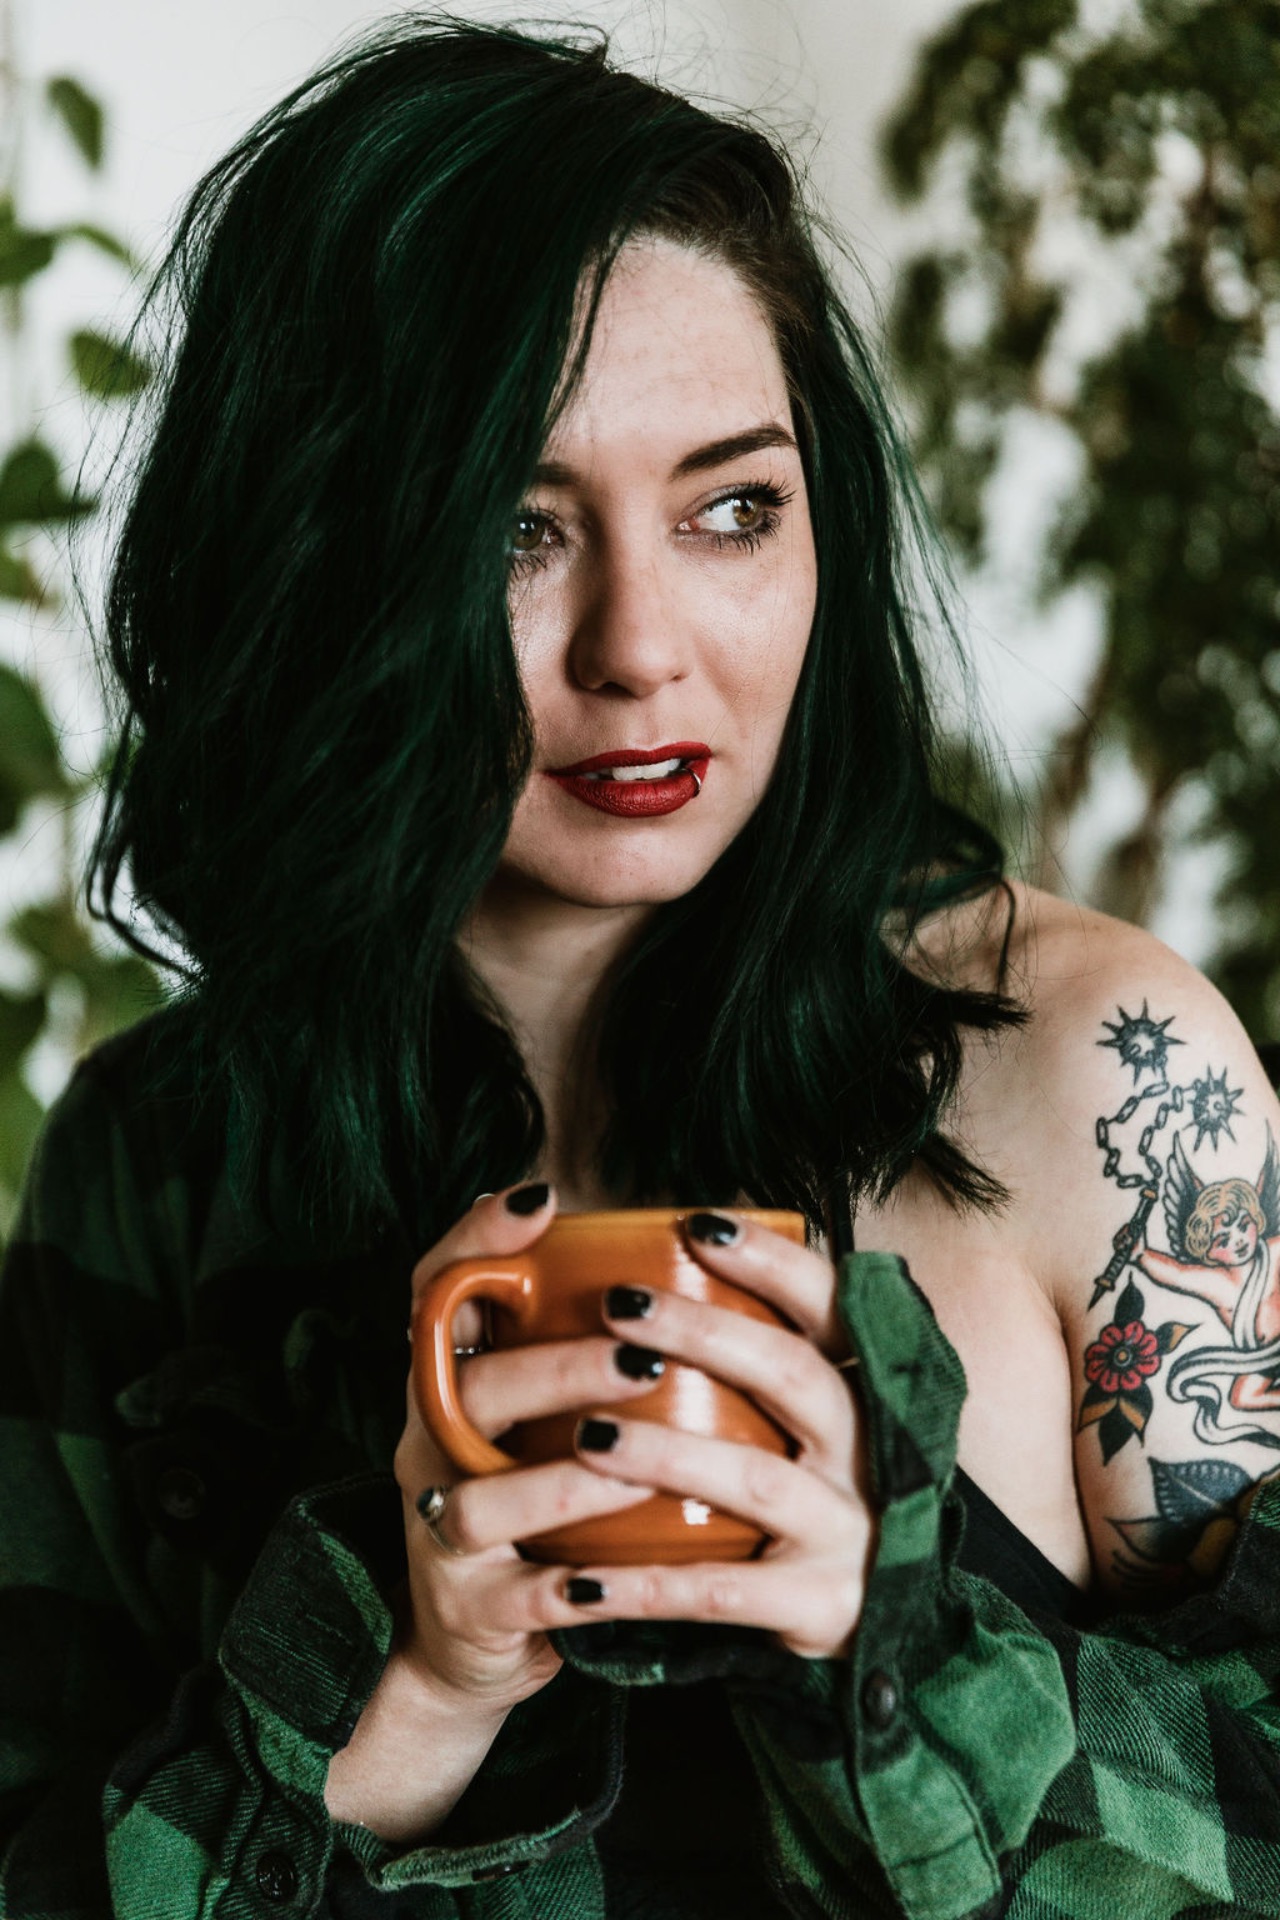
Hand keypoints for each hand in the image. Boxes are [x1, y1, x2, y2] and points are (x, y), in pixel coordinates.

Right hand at [393, 1183, 661, 1713]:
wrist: (472, 1638)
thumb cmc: (534, 1499)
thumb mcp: (543, 1415)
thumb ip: (587, 1339)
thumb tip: (684, 1247)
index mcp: (450, 1382)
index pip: (437, 1291)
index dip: (477, 1238)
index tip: (543, 1199)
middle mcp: (430, 1444)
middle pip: (466, 1388)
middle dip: (555, 1369)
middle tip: (641, 1358)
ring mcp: (440, 1528)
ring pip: (481, 1499)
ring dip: (565, 1483)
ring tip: (644, 1469)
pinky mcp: (468, 1607)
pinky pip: (515, 1596)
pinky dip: (566, 1587)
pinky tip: (612, 1576)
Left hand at [560, 1210, 872, 1660]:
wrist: (876, 1634)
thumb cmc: (811, 1503)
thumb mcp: (808, 1428)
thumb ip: (758, 1361)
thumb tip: (662, 1262)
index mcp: (863, 1393)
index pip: (832, 1307)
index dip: (772, 1262)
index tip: (697, 1225)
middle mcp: (869, 1453)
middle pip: (793, 1374)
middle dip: (705, 1333)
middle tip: (618, 1305)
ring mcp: (849, 1531)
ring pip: (756, 1477)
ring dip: (667, 1452)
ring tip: (586, 1435)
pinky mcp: (821, 1608)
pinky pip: (722, 1591)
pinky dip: (649, 1584)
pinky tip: (580, 1580)